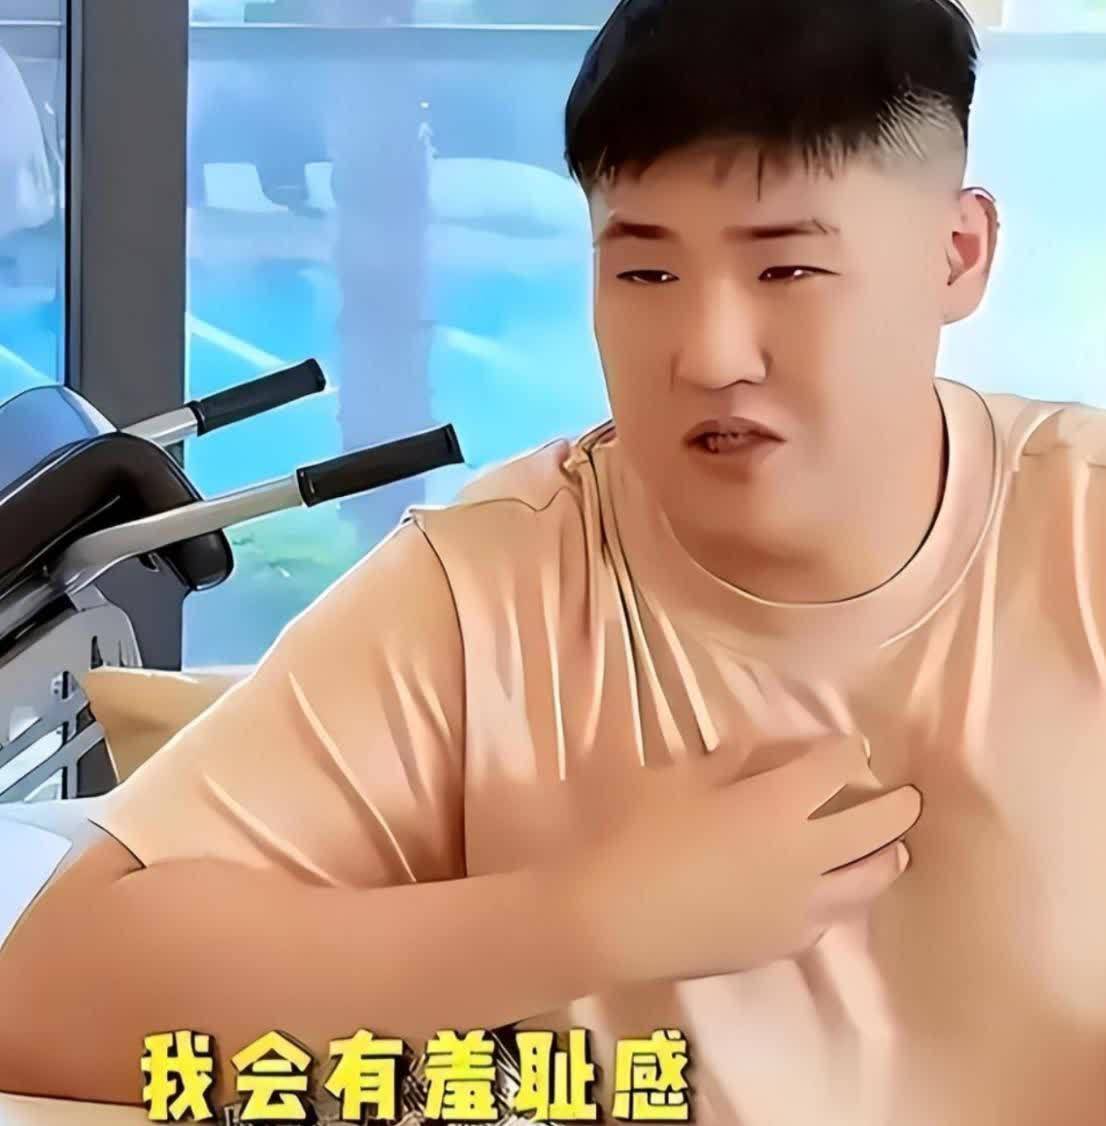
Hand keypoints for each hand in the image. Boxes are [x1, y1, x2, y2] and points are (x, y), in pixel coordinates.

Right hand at [568, 734, 920, 986]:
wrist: (610, 921)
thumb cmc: (635, 836)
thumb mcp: (675, 780)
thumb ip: (725, 765)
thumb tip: (754, 755)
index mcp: (778, 804)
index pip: (836, 767)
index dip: (849, 751)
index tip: (854, 746)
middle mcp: (805, 857)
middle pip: (876, 828)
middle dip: (898, 807)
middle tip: (910, 797)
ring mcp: (798, 908)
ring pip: (867, 883)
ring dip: (887, 860)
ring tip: (895, 852)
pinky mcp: (781, 946)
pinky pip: (829, 920)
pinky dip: (841, 901)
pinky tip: (832, 899)